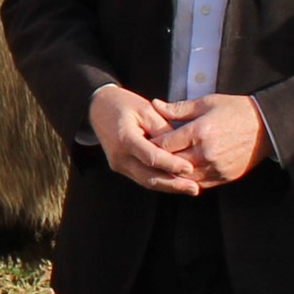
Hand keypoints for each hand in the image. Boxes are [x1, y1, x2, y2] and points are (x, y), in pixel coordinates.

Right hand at [89, 82, 209, 194]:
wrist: (99, 108)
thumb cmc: (124, 104)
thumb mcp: (146, 109)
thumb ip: (163, 129)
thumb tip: (182, 147)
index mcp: (124, 139)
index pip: (151, 157)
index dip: (171, 164)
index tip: (190, 168)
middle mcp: (119, 156)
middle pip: (149, 176)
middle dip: (173, 184)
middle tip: (194, 189)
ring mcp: (119, 165)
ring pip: (147, 181)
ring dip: (169, 187)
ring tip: (190, 189)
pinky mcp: (122, 168)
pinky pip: (143, 178)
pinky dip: (161, 182)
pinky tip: (177, 184)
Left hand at [156, 92, 267, 185]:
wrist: (266, 127)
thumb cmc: (235, 110)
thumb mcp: (206, 103)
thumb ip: (178, 108)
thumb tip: (155, 105)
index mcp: (199, 131)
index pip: (164, 144)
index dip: (151, 144)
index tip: (143, 141)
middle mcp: (205, 153)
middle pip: (170, 163)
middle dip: (158, 161)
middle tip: (146, 157)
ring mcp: (215, 167)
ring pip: (182, 177)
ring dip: (171, 173)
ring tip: (161, 167)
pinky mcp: (224, 177)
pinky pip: (198, 184)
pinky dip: (187, 180)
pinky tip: (181, 173)